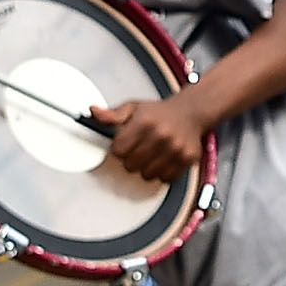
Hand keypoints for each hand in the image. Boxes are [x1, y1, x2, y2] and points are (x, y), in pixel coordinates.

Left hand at [90, 95, 210, 180]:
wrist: (191, 112)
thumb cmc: (159, 112)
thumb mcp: (134, 108)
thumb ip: (113, 115)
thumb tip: (94, 112)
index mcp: (145, 121)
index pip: (118, 149)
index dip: (118, 148)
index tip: (123, 144)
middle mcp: (161, 135)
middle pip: (131, 165)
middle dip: (130, 159)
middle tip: (138, 148)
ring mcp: (175, 149)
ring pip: (147, 174)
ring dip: (145, 167)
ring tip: (151, 153)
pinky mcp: (187, 159)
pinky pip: (165, 178)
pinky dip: (161, 172)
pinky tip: (163, 159)